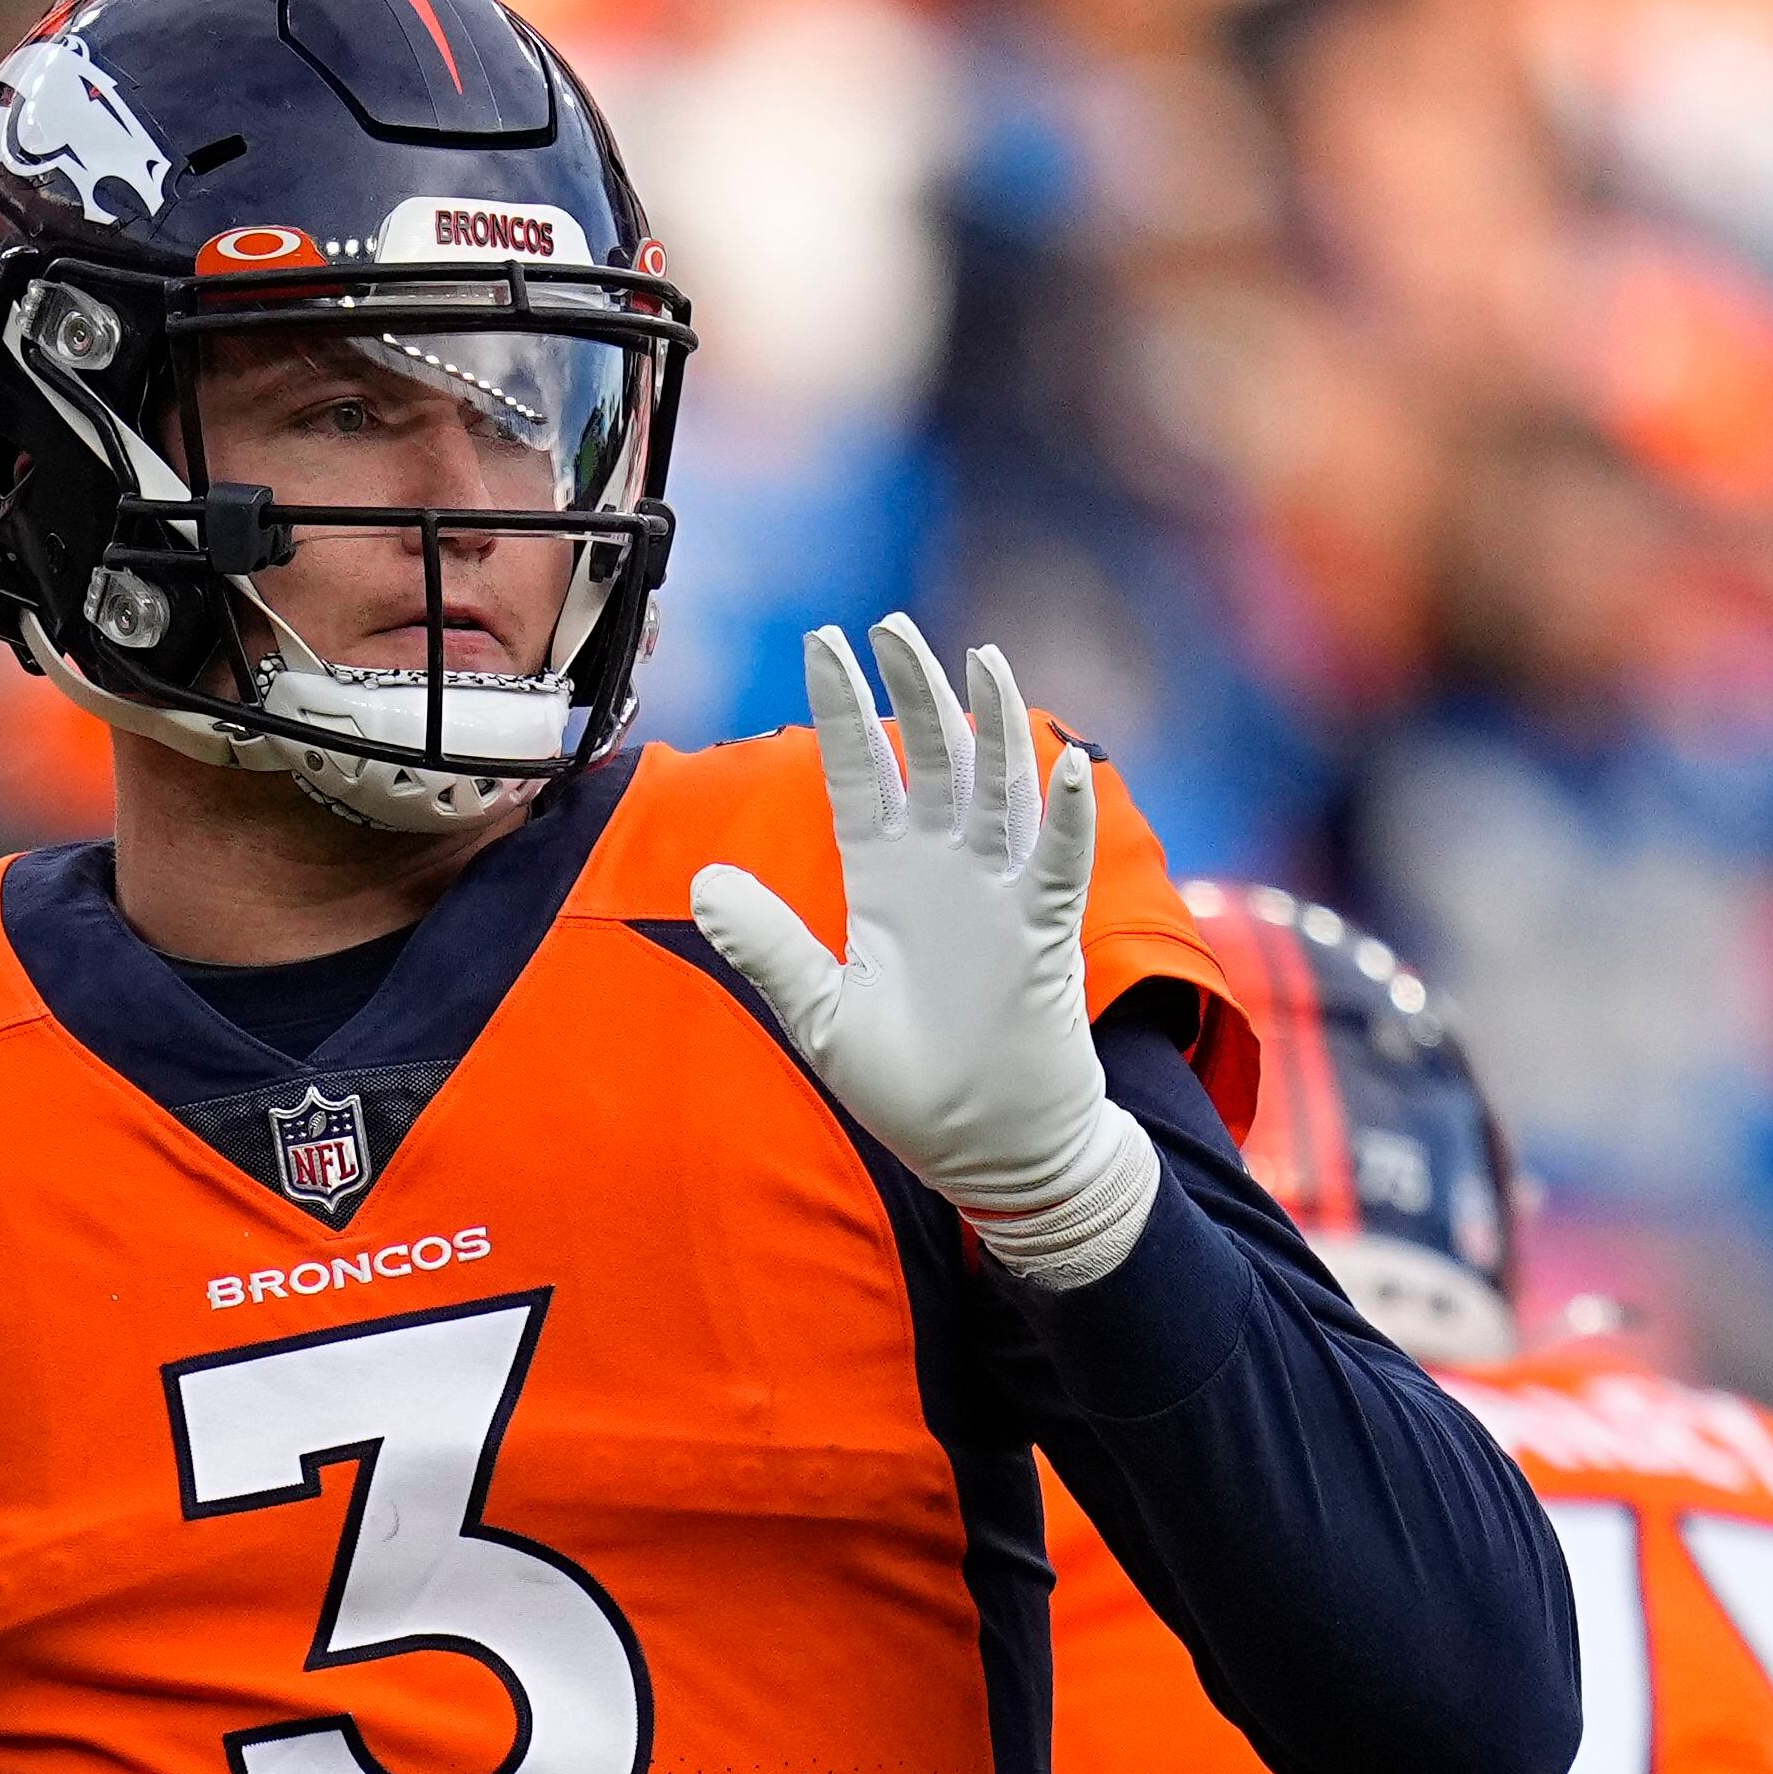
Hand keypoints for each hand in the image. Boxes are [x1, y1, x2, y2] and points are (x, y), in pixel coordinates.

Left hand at [686, 615, 1160, 1288]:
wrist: (988, 1148)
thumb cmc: (908, 1085)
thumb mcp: (818, 1013)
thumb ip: (769, 944)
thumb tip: (706, 880)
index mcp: (883, 878)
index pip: (860, 772)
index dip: (842, 709)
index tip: (822, 639)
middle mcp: (943, 869)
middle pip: (932, 757)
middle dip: (913, 690)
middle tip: (891, 625)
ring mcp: (999, 894)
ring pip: (999, 789)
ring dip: (995, 727)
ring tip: (982, 660)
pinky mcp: (1044, 934)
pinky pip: (1058, 864)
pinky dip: (1064, 820)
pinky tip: (1066, 770)